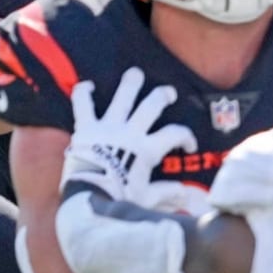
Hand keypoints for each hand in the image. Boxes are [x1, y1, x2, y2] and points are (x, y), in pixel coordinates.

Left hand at [61, 66, 196, 201]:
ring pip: (122, 98)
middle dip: (161, 96)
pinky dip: (84, 92)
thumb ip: (167, 193)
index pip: (175, 134)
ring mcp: (108, 126)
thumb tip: (184, 193)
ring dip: (130, 84)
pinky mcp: (86, 127)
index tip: (189, 145)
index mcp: (147, 150)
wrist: (89, 196)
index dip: (186, 136)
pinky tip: (88, 85)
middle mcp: (130, 132)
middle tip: (168, 92)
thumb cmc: (120, 198)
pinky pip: (83, 103)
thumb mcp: (147, 199)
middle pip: (150, 106)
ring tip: (136, 74)